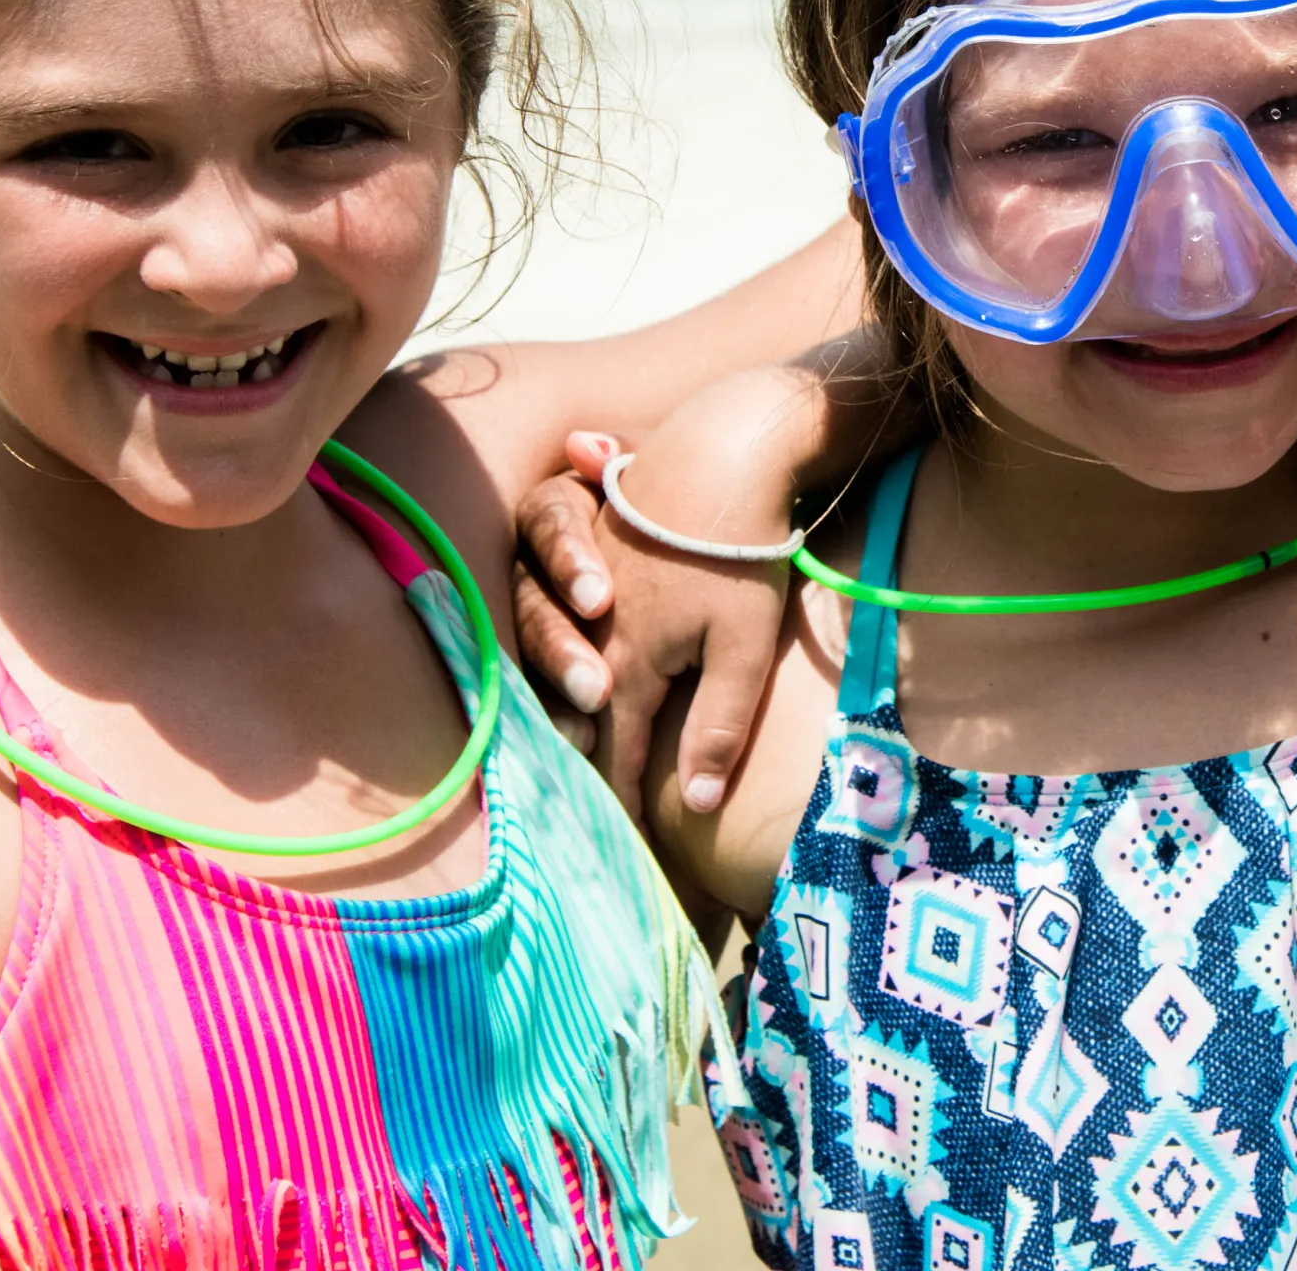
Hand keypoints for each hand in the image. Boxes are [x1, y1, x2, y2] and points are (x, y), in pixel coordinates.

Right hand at [522, 431, 795, 809]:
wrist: (722, 454)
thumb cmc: (739, 555)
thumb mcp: (741, 648)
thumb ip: (717, 726)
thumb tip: (697, 804)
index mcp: (626, 663)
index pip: (619, 750)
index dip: (622, 798)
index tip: (624, 841)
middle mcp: (589, 631)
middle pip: (578, 707)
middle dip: (585, 756)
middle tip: (593, 797)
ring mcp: (583, 584)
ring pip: (554, 650)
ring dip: (560, 693)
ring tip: (577, 730)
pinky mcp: (591, 545)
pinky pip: (557, 603)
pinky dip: (559, 630)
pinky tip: (574, 637)